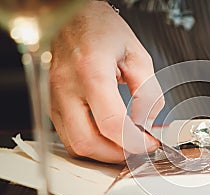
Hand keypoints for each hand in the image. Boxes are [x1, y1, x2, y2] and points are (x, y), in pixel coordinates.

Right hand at [50, 1, 163, 162]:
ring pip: (74, 144)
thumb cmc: (100, 28)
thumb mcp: (137, 55)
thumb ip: (147, 91)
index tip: (149, 143)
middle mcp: (67, 87)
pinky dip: (89, 142)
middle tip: (137, 149)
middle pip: (88, 142)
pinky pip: (67, 134)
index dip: (134, 142)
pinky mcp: (52, 101)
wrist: (73, 16)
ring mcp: (55, 96)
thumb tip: (148, 120)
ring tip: (123, 145)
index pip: (112, 124)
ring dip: (102, 152)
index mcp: (91, 71)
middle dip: (117, 155)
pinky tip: (106, 136)